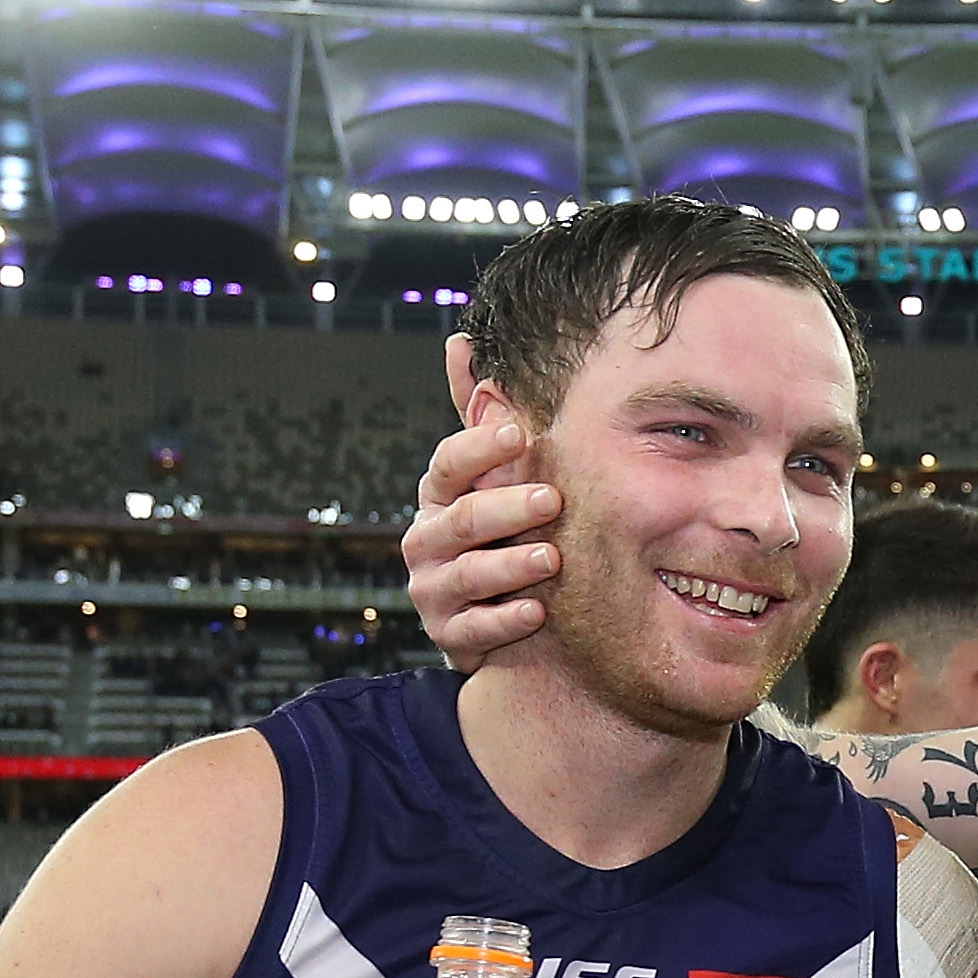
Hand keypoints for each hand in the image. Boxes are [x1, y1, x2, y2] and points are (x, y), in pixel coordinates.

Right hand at [401, 417, 560, 671]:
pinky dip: (506, 621)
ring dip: (511, 565)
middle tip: (552, 499)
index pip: (448, 465)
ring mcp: (433, 590)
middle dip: (508, 508)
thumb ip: (477, 417)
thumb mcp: (486, 476)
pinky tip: (537, 611)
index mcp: (437, 497)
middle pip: (463, 520)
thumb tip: (459, 343)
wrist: (483, 615)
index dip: (480, 448)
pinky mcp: (449, 635)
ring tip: (552, 558)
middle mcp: (426, 541)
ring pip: (468, 575)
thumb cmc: (494, 532)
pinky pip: (475, 628)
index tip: (520, 433)